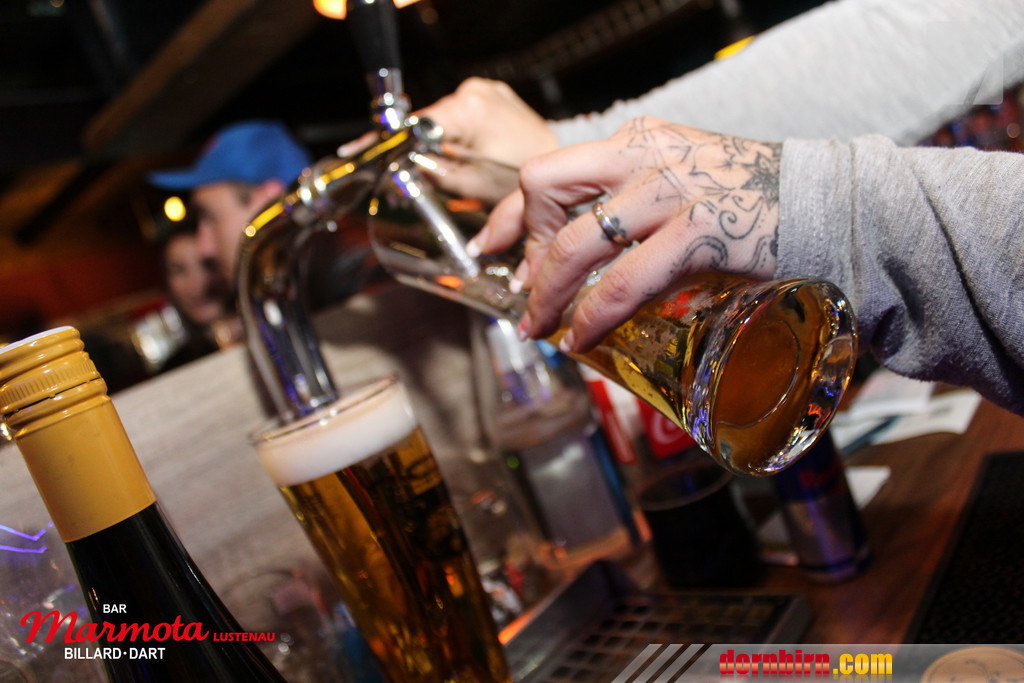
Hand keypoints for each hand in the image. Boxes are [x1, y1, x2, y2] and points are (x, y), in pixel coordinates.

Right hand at [417, 78, 559, 204]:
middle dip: (429, 146)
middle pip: (432, 120)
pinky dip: (464, 131)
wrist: (556, 167)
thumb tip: (403, 166)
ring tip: (464, 162)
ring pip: (447, 117)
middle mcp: (475, 91)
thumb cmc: (520, 177)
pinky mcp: (495, 94)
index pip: (418, 125)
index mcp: (468, 108)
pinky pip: (466, 113)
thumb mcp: (469, 184)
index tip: (405, 165)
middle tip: (440, 171)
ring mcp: (487, 89)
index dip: (408, 148)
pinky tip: (475, 148)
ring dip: (447, 139)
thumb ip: (430, 172)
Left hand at [469, 117, 781, 351]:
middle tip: (523, 295)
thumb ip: (639, 209)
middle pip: (546, 188)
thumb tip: (592, 260)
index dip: (509, 214)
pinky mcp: (702, 231)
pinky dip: (594, 315)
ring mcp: (674, 191)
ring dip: (549, 293)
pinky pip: (625, 281)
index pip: (549, 169)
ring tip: (544, 328)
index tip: (488, 246)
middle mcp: (648, 156)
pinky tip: (584, 337)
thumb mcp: (687, 186)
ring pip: (578, 242)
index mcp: (639, 143)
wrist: (835, 206)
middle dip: (525, 250)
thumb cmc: (757, 206)